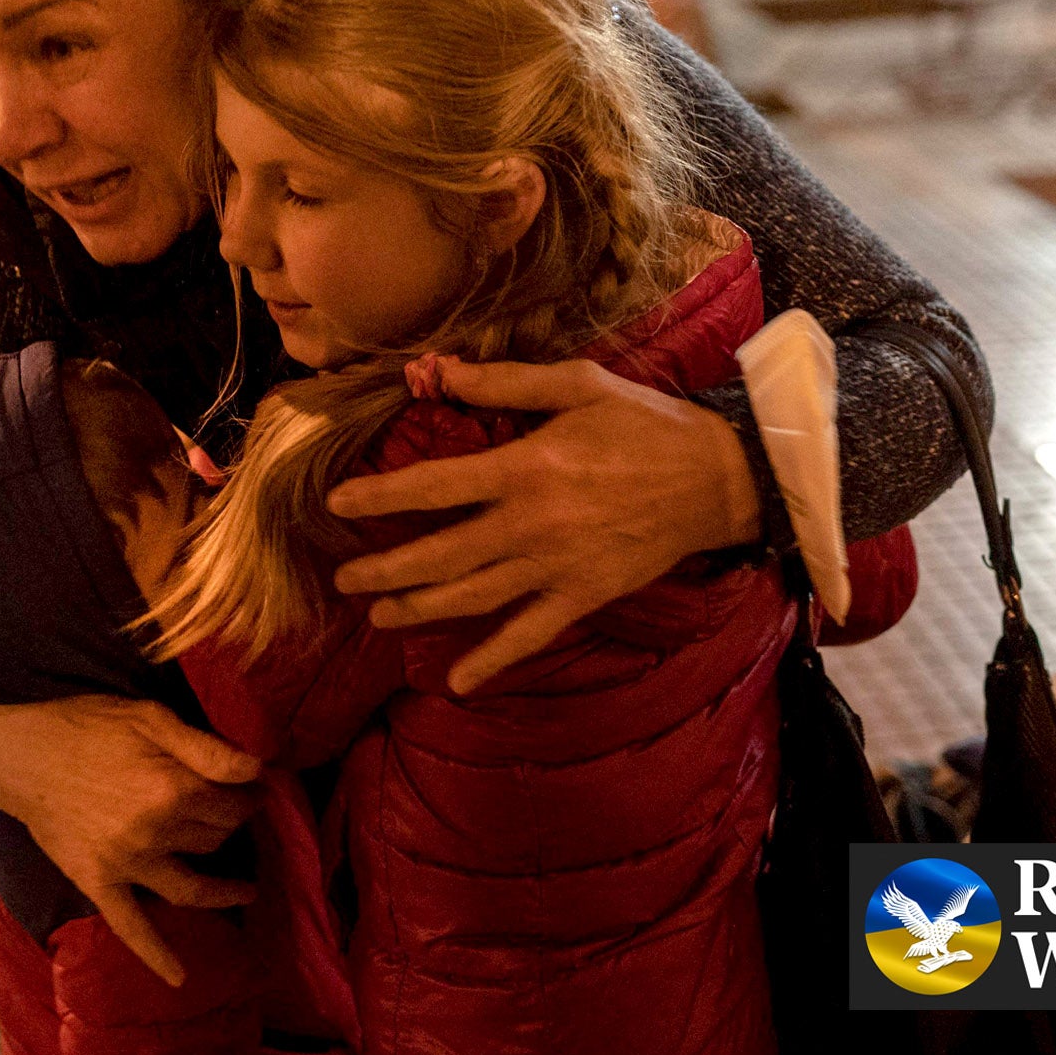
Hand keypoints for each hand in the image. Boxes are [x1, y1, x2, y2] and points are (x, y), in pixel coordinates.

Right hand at [0, 695, 262, 985]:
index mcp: (173, 787)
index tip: (253, 790)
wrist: (22, 753)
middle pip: (215, 839)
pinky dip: (156, 955)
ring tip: (248, 891)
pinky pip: (131, 927)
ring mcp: (126, 864)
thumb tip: (258, 770)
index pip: (234, 804)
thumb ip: (209, 748)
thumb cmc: (90, 725)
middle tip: (236, 817)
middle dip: (232, 826)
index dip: (250, 795)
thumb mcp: (153, 718)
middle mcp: (155, 832)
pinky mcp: (98, 884)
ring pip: (192, 887)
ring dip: (224, 892)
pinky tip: (180, 977)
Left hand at [327, 356, 758, 694]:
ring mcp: (556, 567)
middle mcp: (531, 524)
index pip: (433, 486)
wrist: (717, 479)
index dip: (380, 496)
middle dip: (385, 568)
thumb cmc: (646, 423)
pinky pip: (529, 635)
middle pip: (440, 554)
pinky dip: (492, 660)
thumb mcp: (578, 384)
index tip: (337, 503)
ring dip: (420, 609)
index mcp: (525, 468)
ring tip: (379, 615)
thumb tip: (438, 371)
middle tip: (343, 578)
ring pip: (472, 598)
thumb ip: (504, 384)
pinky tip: (458, 682)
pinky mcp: (583, 596)